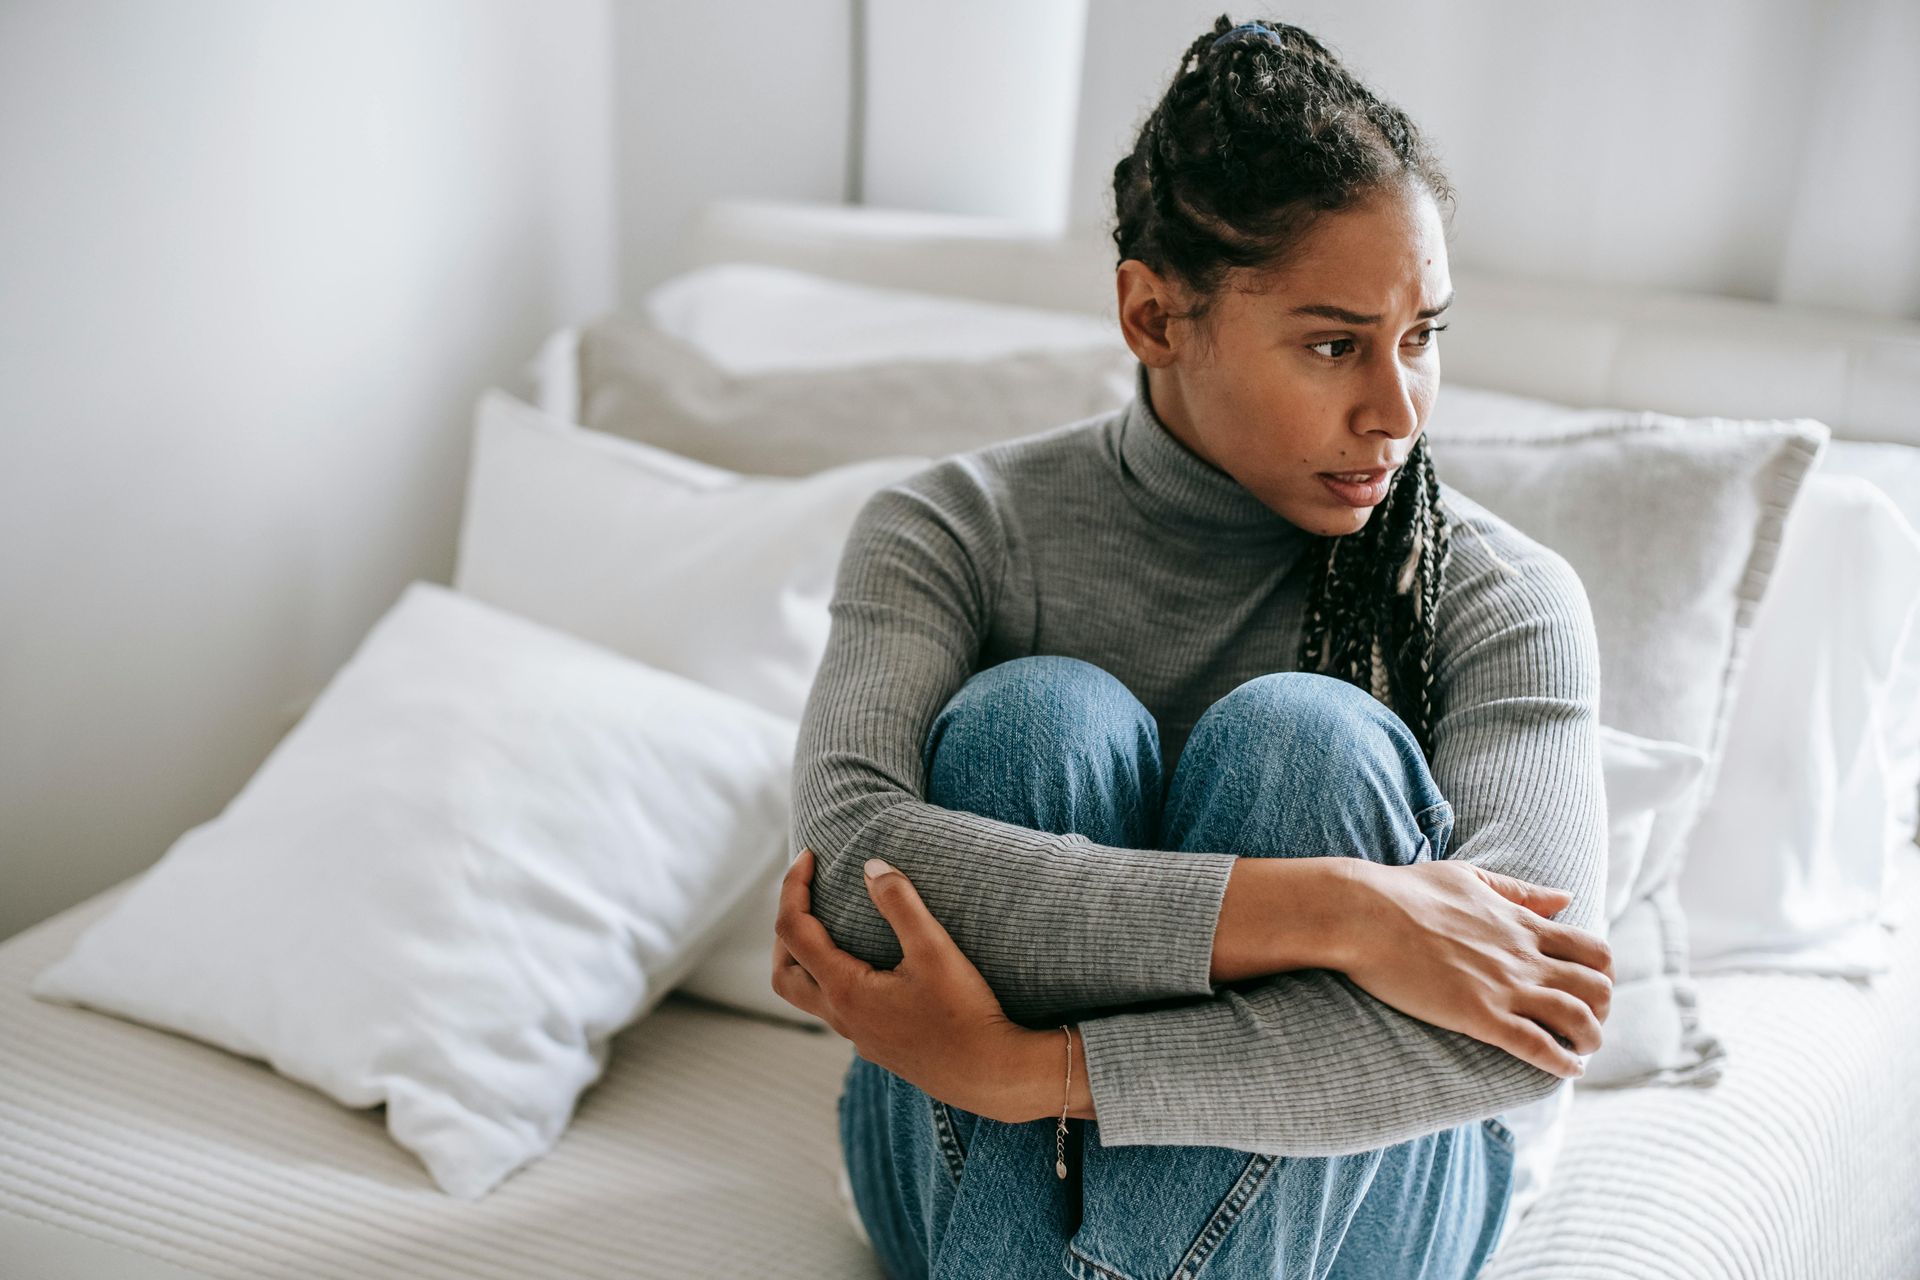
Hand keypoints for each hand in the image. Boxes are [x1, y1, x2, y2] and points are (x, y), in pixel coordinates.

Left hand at [771, 849, 1034, 1122]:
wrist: (990, 1075)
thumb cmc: (964, 1013)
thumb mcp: (934, 949)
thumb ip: (900, 903)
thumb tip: (871, 866)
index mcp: (844, 990)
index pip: (793, 930)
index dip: (793, 887)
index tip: (809, 856)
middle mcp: (841, 1017)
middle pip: (783, 972)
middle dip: (785, 929)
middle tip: (806, 894)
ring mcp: (858, 1036)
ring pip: (806, 996)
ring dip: (804, 958)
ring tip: (827, 926)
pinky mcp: (877, 1045)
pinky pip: (834, 1009)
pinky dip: (830, 978)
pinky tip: (865, 965)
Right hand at [1337, 860, 1612, 1077]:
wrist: (1362, 913)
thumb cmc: (1405, 891)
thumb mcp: (1470, 878)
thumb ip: (1520, 890)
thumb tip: (1566, 898)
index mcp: (1522, 923)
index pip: (1594, 951)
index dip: (1602, 975)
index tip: (1589, 989)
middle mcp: (1524, 956)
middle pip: (1598, 989)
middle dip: (1602, 1010)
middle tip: (1585, 1023)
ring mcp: (1504, 987)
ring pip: (1579, 1020)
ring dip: (1590, 1040)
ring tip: (1581, 1051)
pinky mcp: (1479, 1015)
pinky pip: (1538, 1046)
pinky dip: (1561, 1063)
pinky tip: (1565, 1070)